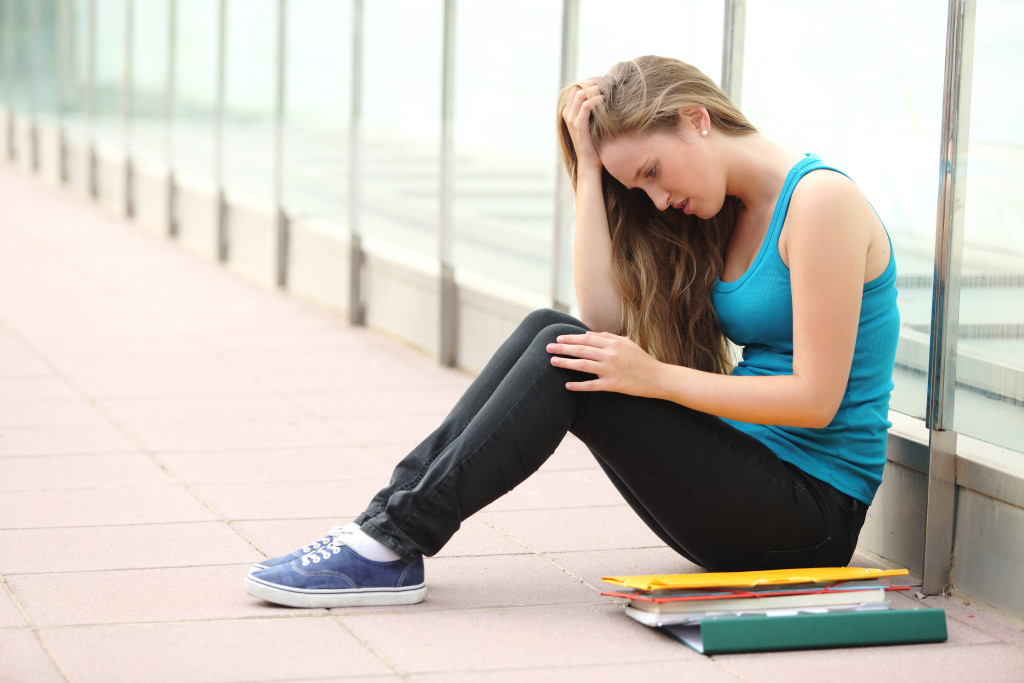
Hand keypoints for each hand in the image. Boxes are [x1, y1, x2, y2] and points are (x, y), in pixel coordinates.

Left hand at [547, 331, 664, 396]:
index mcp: (613, 343)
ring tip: (552, 362)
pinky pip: (592, 385)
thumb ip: (608, 337)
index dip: (571, 339)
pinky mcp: (613, 384)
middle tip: (548, 348)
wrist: (658, 378)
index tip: (558, 339)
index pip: (586, 339)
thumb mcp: (627, 343)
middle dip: (563, 348)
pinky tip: (567, 386)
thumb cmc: (642, 360)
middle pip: (581, 350)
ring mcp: (611, 370)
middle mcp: (610, 355)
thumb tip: (589, 334)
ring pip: (583, 365)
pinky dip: (578, 386)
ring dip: (566, 363)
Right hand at [561, 81, 603, 173]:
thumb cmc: (595, 144)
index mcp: (569, 112)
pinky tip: (605, 99)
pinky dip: (596, 99)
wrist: (590, 163)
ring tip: (607, 89)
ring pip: (580, 94)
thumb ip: (594, 111)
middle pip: (578, 88)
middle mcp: (568, 114)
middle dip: (593, 83)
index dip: (590, 82)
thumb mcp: (593, 123)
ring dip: (595, 89)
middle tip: (607, 83)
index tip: (604, 83)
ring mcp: (571, 120)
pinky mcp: (578, 126)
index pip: (577, 88)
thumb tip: (606, 95)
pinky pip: (585, 106)